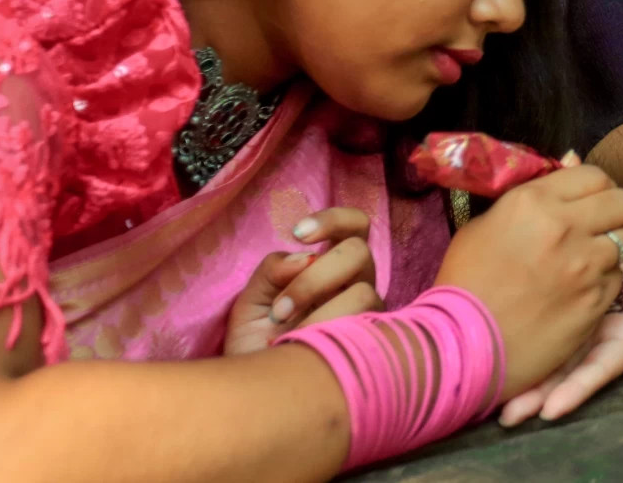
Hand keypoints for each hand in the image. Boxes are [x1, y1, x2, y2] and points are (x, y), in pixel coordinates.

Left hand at [224, 207, 381, 355]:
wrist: (257, 403)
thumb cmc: (256, 346)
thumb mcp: (250, 304)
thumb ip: (270, 273)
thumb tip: (301, 257)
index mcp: (333, 266)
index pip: (355, 225)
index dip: (333, 220)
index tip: (297, 233)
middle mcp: (358, 284)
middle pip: (360, 251)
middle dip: (317, 276)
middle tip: (280, 307)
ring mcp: (369, 316)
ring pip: (364, 292)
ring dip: (319, 312)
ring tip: (284, 335)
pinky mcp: (372, 346)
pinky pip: (363, 329)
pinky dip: (327, 334)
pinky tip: (301, 348)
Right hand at [435, 164, 622, 398]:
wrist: (463, 343)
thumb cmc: (464, 281)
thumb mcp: (484, 224)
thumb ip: (526, 200)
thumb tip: (561, 175)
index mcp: (535, 201)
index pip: (594, 175)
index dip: (597, 187)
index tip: (590, 200)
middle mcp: (567, 227)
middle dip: (617, 210)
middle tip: (603, 224)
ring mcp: (586, 266)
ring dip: (617, 244)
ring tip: (598, 255)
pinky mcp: (596, 302)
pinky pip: (619, 276)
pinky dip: (608, 278)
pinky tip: (586, 286)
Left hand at [499, 245, 622, 425]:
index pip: (598, 369)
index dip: (576, 389)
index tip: (551, 411)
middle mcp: (600, 339)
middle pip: (567, 371)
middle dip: (539, 395)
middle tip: (508, 415)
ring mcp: (585, 324)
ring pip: (553, 353)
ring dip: (527, 375)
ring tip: (495, 396)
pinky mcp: (573, 305)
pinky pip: (548, 323)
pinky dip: (528, 339)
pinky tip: (500, 348)